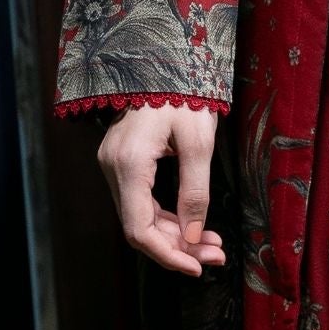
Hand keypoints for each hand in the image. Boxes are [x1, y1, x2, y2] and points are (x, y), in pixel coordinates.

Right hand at [96, 102, 225, 277]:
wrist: (166, 62)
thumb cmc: (185, 95)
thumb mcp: (199, 143)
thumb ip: (195, 192)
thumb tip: (195, 237)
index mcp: (129, 165)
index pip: (139, 230)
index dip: (168, 255)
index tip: (198, 267)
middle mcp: (112, 168)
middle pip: (140, 228)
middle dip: (178, 248)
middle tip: (216, 257)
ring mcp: (114, 165)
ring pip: (141, 217)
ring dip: (175, 235)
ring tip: (212, 245)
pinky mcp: (122, 163)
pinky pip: (141, 201)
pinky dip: (167, 217)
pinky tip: (194, 226)